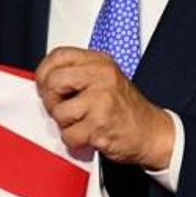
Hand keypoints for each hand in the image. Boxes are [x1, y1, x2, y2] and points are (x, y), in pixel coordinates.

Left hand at [35, 47, 174, 168]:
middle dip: (50, 100)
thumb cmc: (124, 107)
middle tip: (60, 109)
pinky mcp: (100, 125)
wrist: (152, 133)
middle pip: (53, 81)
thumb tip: (43, 80)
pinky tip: (86, 136)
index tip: (44, 85)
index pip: (58, 55)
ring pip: (58, 111)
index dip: (44, 71)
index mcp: (100, 62)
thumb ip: (77, 74)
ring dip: (63, 124)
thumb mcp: (104, 78)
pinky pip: (69, 135)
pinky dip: (73, 140)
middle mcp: (101, 77)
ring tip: (79, 123)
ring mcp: (101, 101)